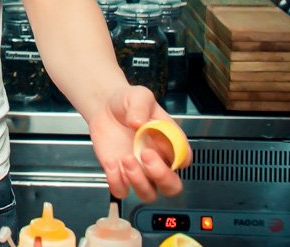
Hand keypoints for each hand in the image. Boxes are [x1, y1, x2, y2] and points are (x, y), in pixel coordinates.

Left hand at [87, 85, 190, 201]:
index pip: (184, 160)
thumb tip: (138, 122)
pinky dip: (116, 182)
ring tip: (125, 158)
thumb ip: (141, 106)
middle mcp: (158, 161)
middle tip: (145, 155)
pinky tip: (111, 163)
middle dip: (161, 177)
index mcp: (170, 143)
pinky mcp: (119, 174)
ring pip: (148, 194)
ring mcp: (139, 171)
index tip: (158, 145)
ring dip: (138, 182)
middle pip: (172, 187)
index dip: (176, 159)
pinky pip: (121, 191)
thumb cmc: (128, 103)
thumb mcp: (139, 96)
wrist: (104, 106)